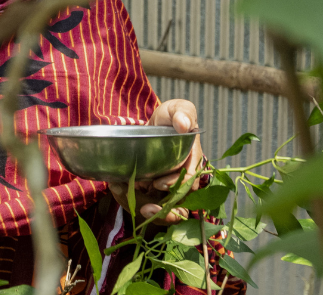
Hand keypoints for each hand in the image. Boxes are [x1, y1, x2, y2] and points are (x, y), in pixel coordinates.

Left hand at [107, 99, 204, 224]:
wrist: (157, 124)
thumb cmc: (171, 116)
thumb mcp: (178, 108)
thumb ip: (183, 112)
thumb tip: (183, 124)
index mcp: (194, 160)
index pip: (191, 180)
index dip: (178, 186)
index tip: (159, 184)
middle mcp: (186, 177)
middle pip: (182, 202)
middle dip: (166, 209)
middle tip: (147, 207)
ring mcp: (173, 186)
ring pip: (171, 210)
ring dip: (155, 213)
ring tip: (140, 210)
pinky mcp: (160, 191)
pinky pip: (155, 207)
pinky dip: (142, 206)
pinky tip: (128, 199)